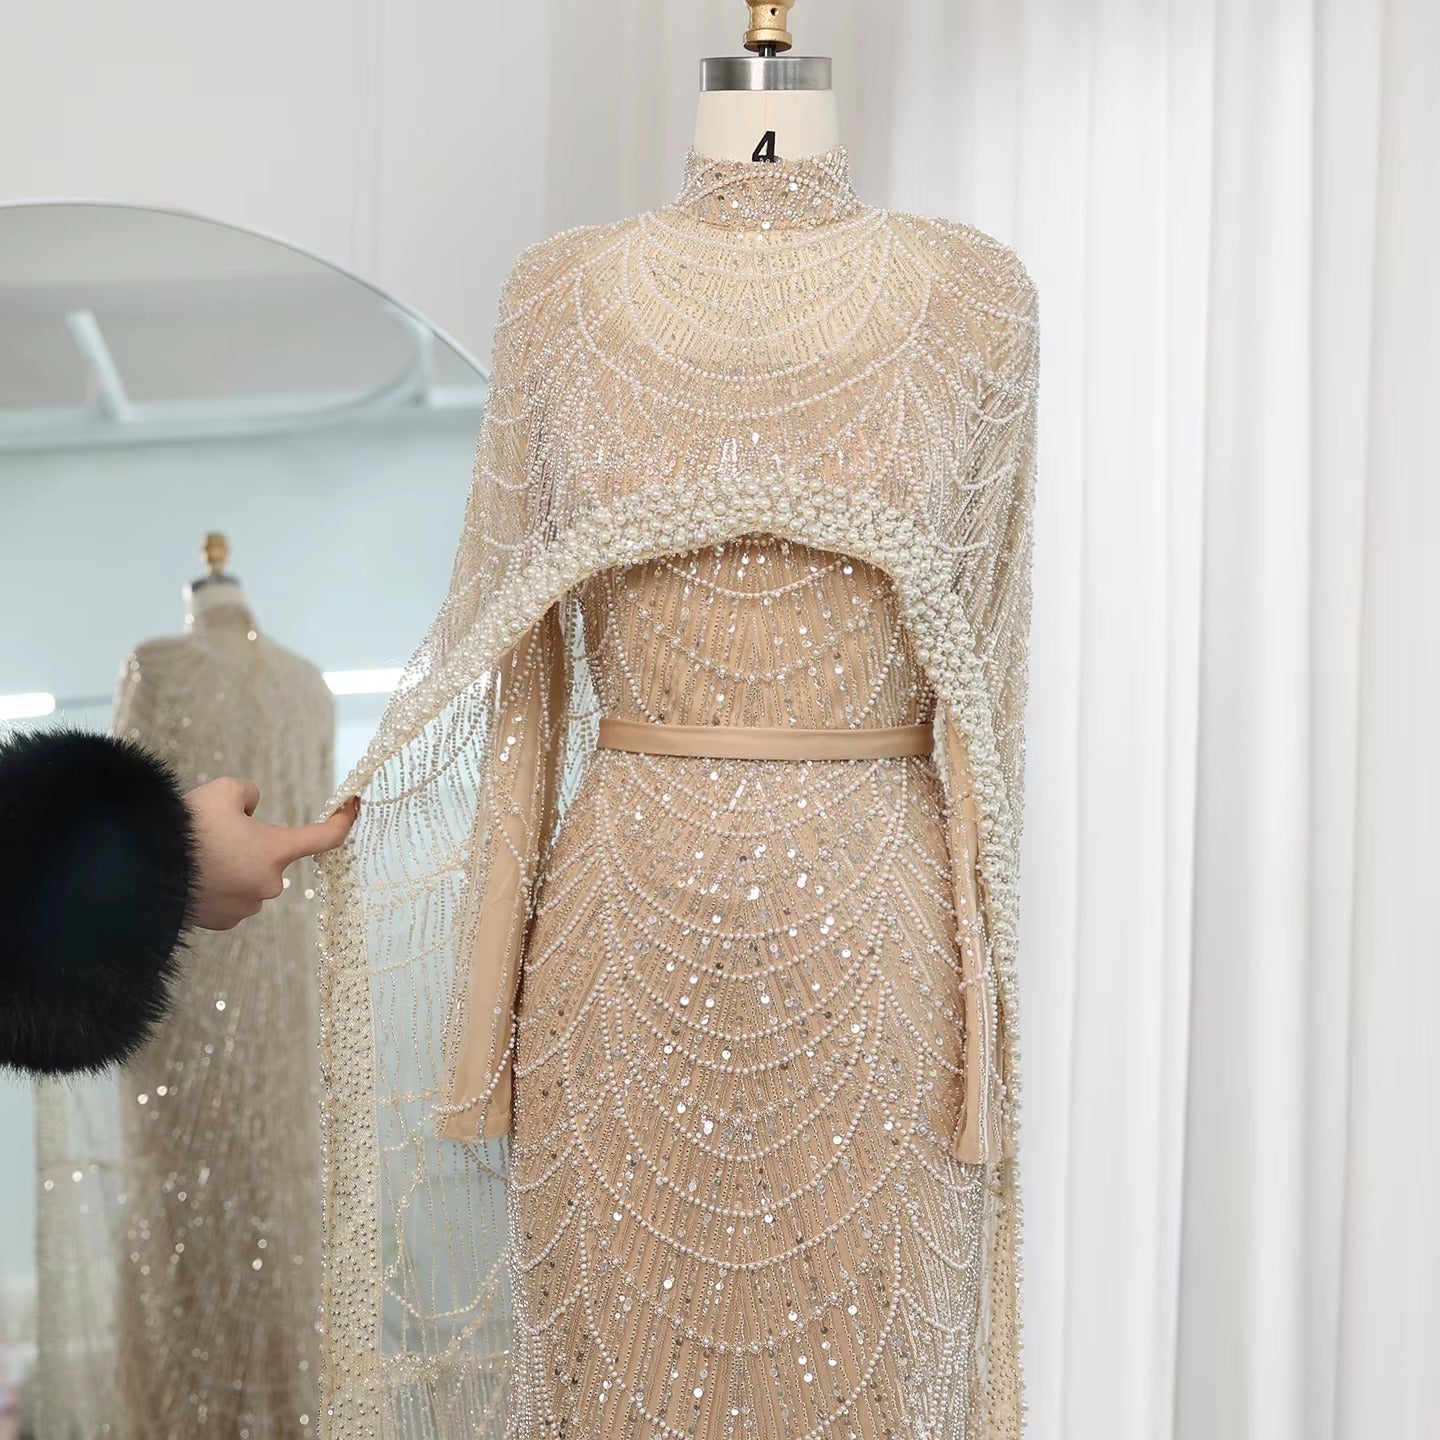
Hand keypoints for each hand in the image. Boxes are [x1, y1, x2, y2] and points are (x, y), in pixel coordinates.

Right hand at [183, 778, 358, 930]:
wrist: (140, 870)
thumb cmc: (185, 829)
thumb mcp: (223, 791)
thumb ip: (249, 795)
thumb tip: (252, 809)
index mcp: (275, 852)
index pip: (324, 838)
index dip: (342, 821)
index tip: (352, 807)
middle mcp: (268, 885)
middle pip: (272, 857)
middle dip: (252, 843)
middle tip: (216, 832)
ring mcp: (244, 908)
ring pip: (249, 878)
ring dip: (233, 866)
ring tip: (197, 855)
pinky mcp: (222, 923)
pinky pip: (230, 898)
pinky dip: (218, 886)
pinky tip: (192, 876)